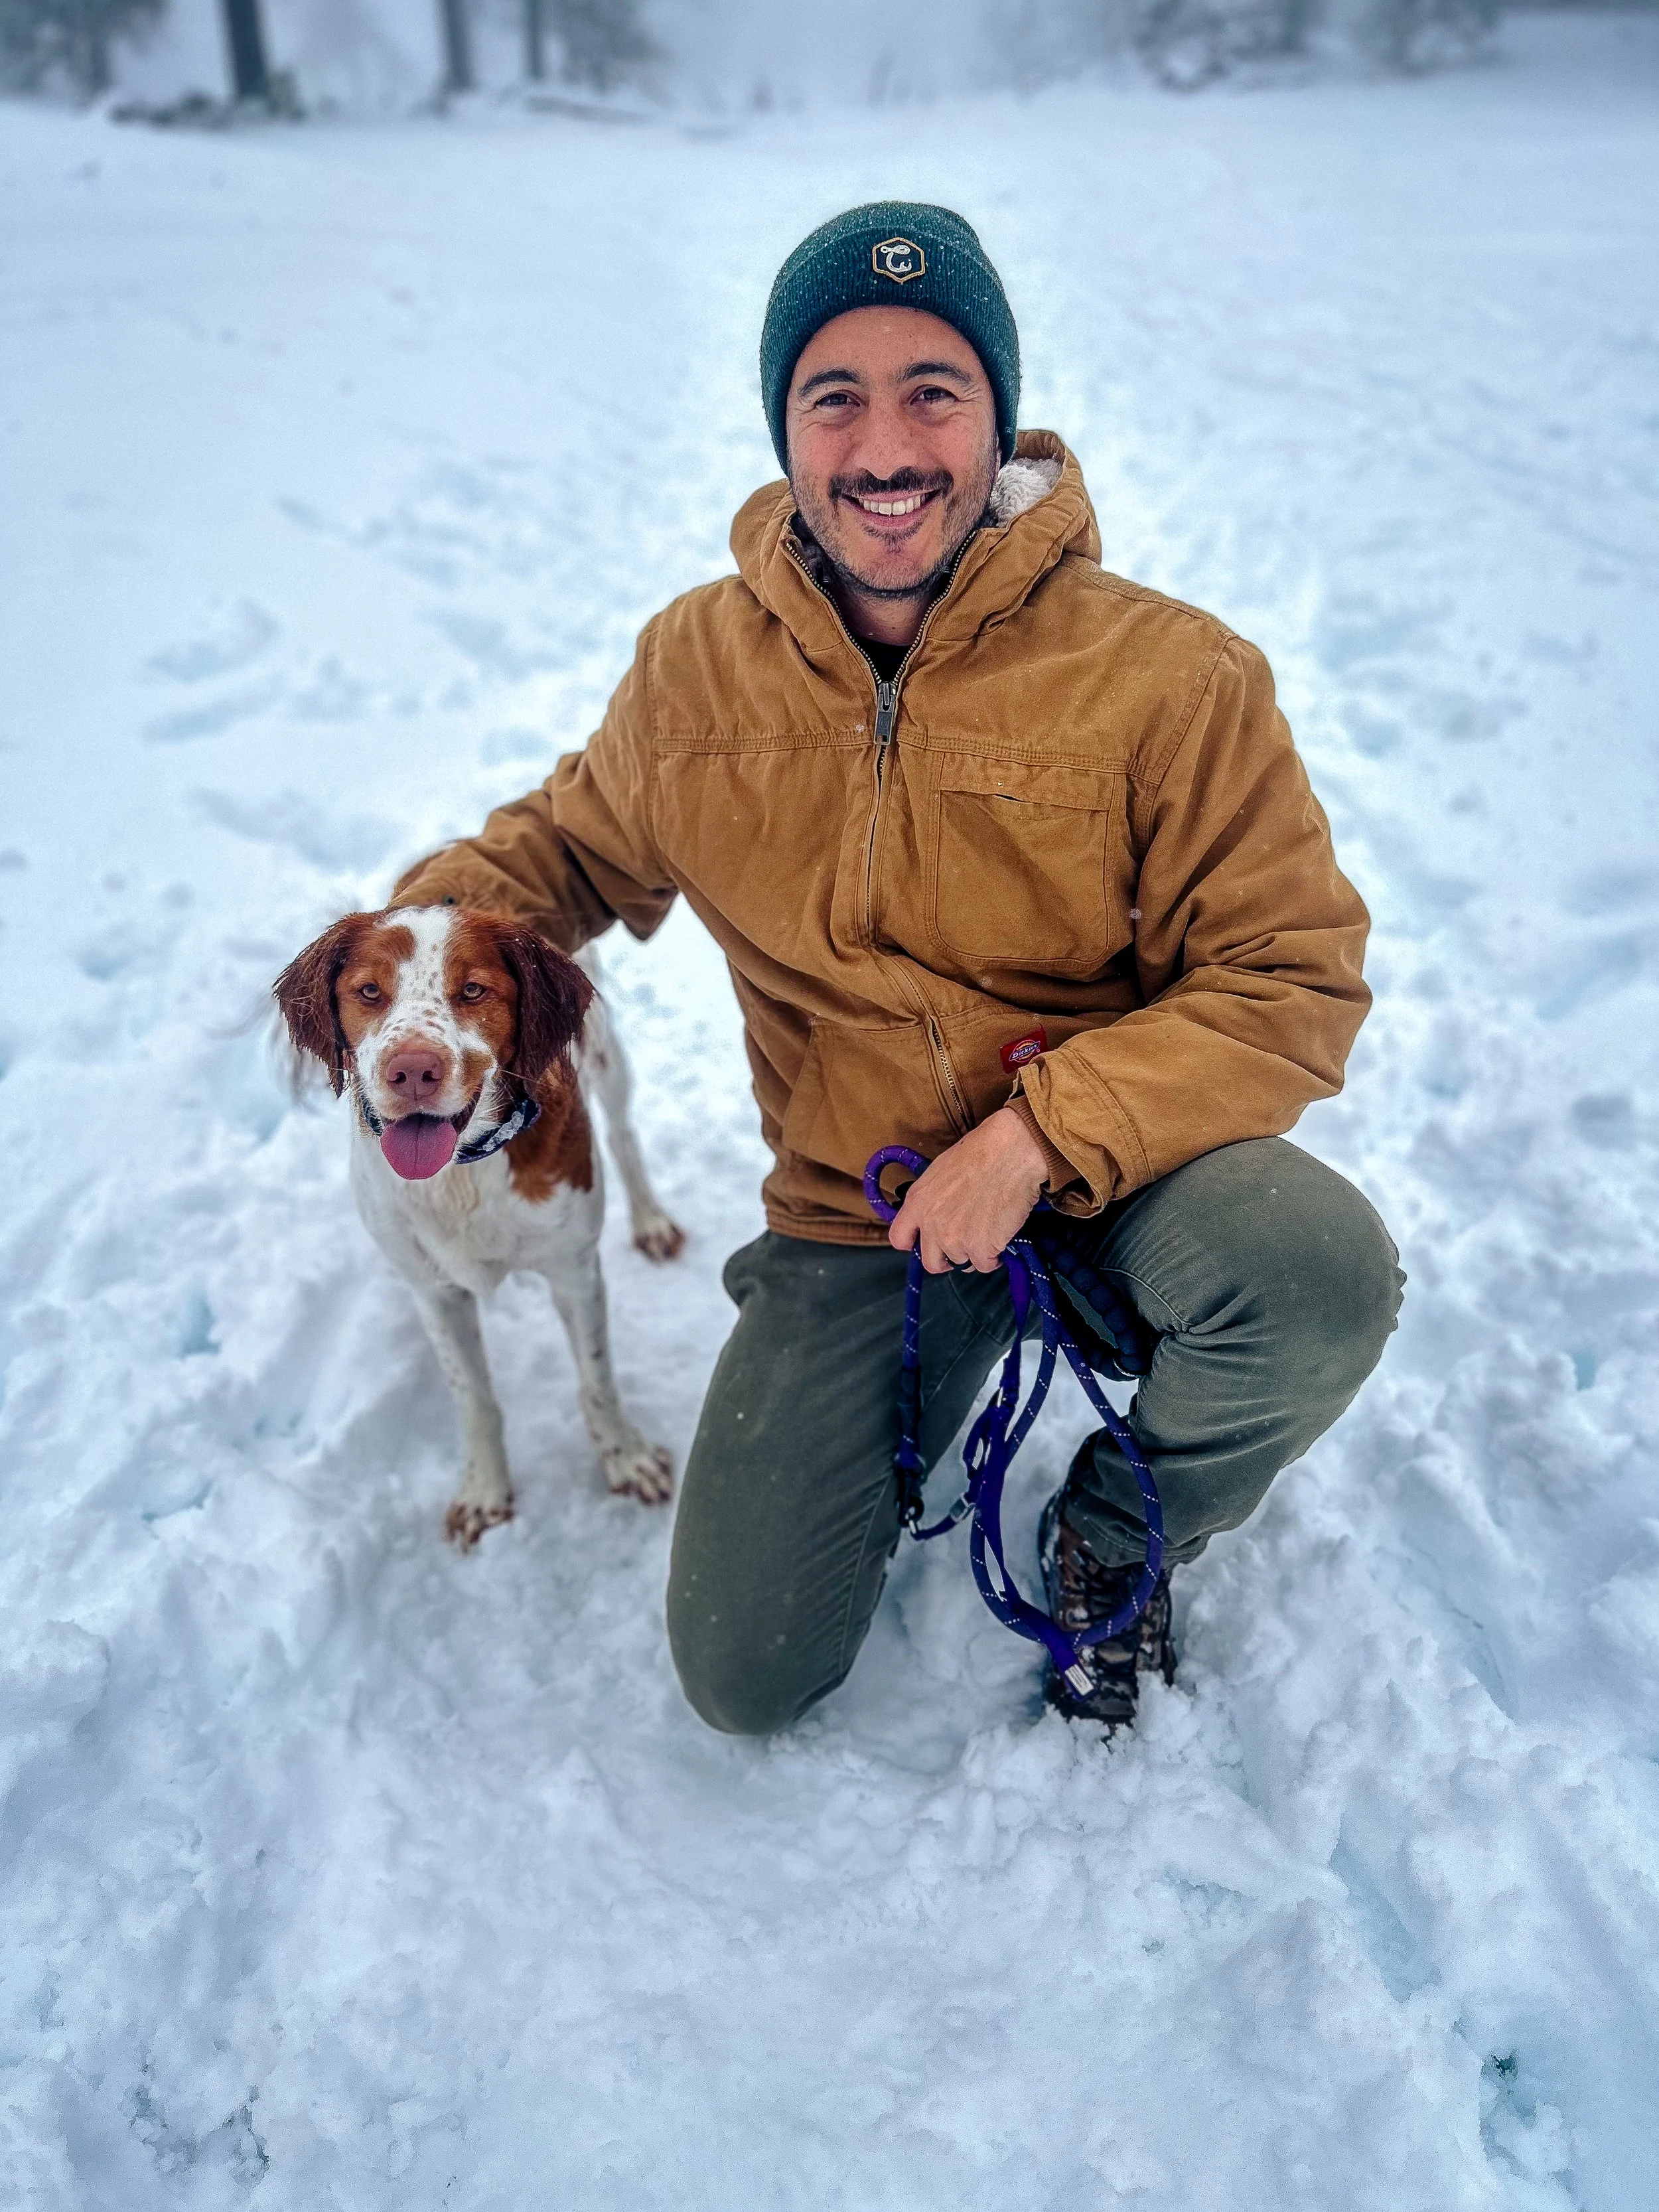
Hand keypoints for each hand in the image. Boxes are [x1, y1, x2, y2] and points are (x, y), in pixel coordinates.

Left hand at [888, 1108, 1046, 1274]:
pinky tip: (1001, 1235)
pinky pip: (986, 1265)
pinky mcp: (980, 1248)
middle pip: (931, 1262)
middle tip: (964, 1246)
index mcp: (916, 1203)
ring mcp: (954, 1240)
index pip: (899, 1238)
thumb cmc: (980, 1154)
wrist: (1010, 1152)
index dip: (914, 1244)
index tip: (929, 1242)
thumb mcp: (939, 1173)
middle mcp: (930, 1225)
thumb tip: (936, 1216)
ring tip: (990, 1229)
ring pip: (963, 1263)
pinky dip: (995, 1255)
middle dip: (948, 1259)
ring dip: (976, 1253)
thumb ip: (930, 1200)